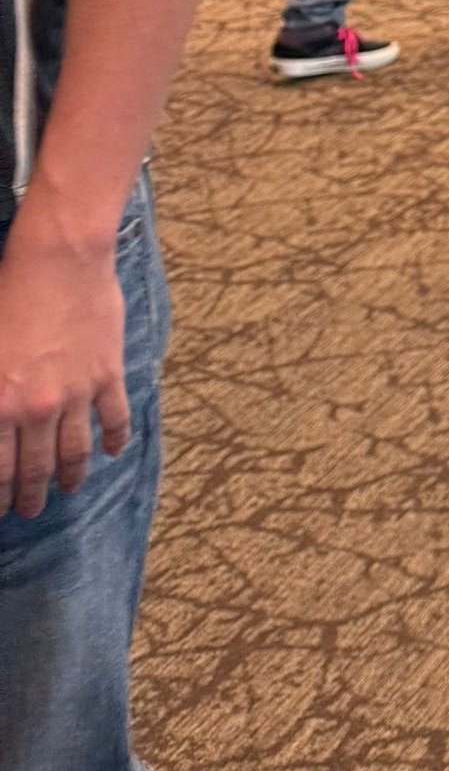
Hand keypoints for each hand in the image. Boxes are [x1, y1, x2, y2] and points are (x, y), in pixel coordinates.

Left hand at [0, 212, 129, 516]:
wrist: (58, 259)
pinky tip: (113, 452)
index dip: (0, 495)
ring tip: (68, 489)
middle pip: (35, 467)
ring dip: (71, 476)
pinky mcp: (107, 374)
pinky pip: (114, 418)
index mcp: (0, 404)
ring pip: (75, 451)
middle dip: (31, 495)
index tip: (1, 511)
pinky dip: (115, 439)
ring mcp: (77, 393)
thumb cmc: (7, 294)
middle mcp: (38, 408)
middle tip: (30, 511)